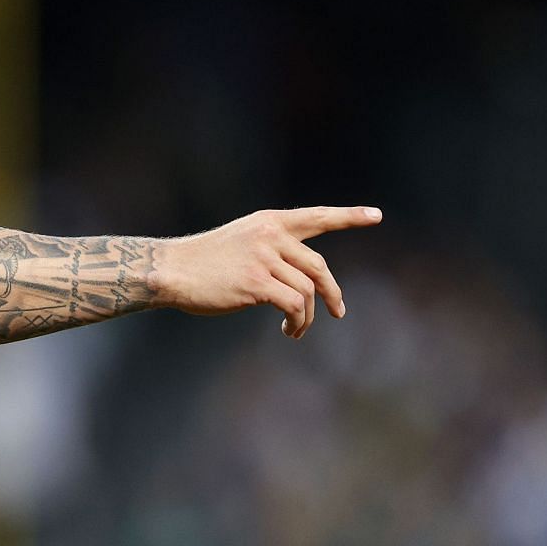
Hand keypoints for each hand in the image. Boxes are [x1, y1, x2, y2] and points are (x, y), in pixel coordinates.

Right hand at [154, 205, 381, 337]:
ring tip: (294, 329)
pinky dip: (298, 322)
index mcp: (268, 222)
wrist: (170, 270)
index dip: (349, 216)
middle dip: (333, 293)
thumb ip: (270, 249)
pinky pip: (294, 305)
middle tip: (339, 312)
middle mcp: (270, 235)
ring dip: (308, 316)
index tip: (376, 215)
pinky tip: (288, 330)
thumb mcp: (240, 242)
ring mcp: (263, 258)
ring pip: (307, 291)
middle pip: (319, 267)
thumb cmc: (201, 263)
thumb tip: (300, 279)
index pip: (317, 216)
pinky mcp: (256, 283)